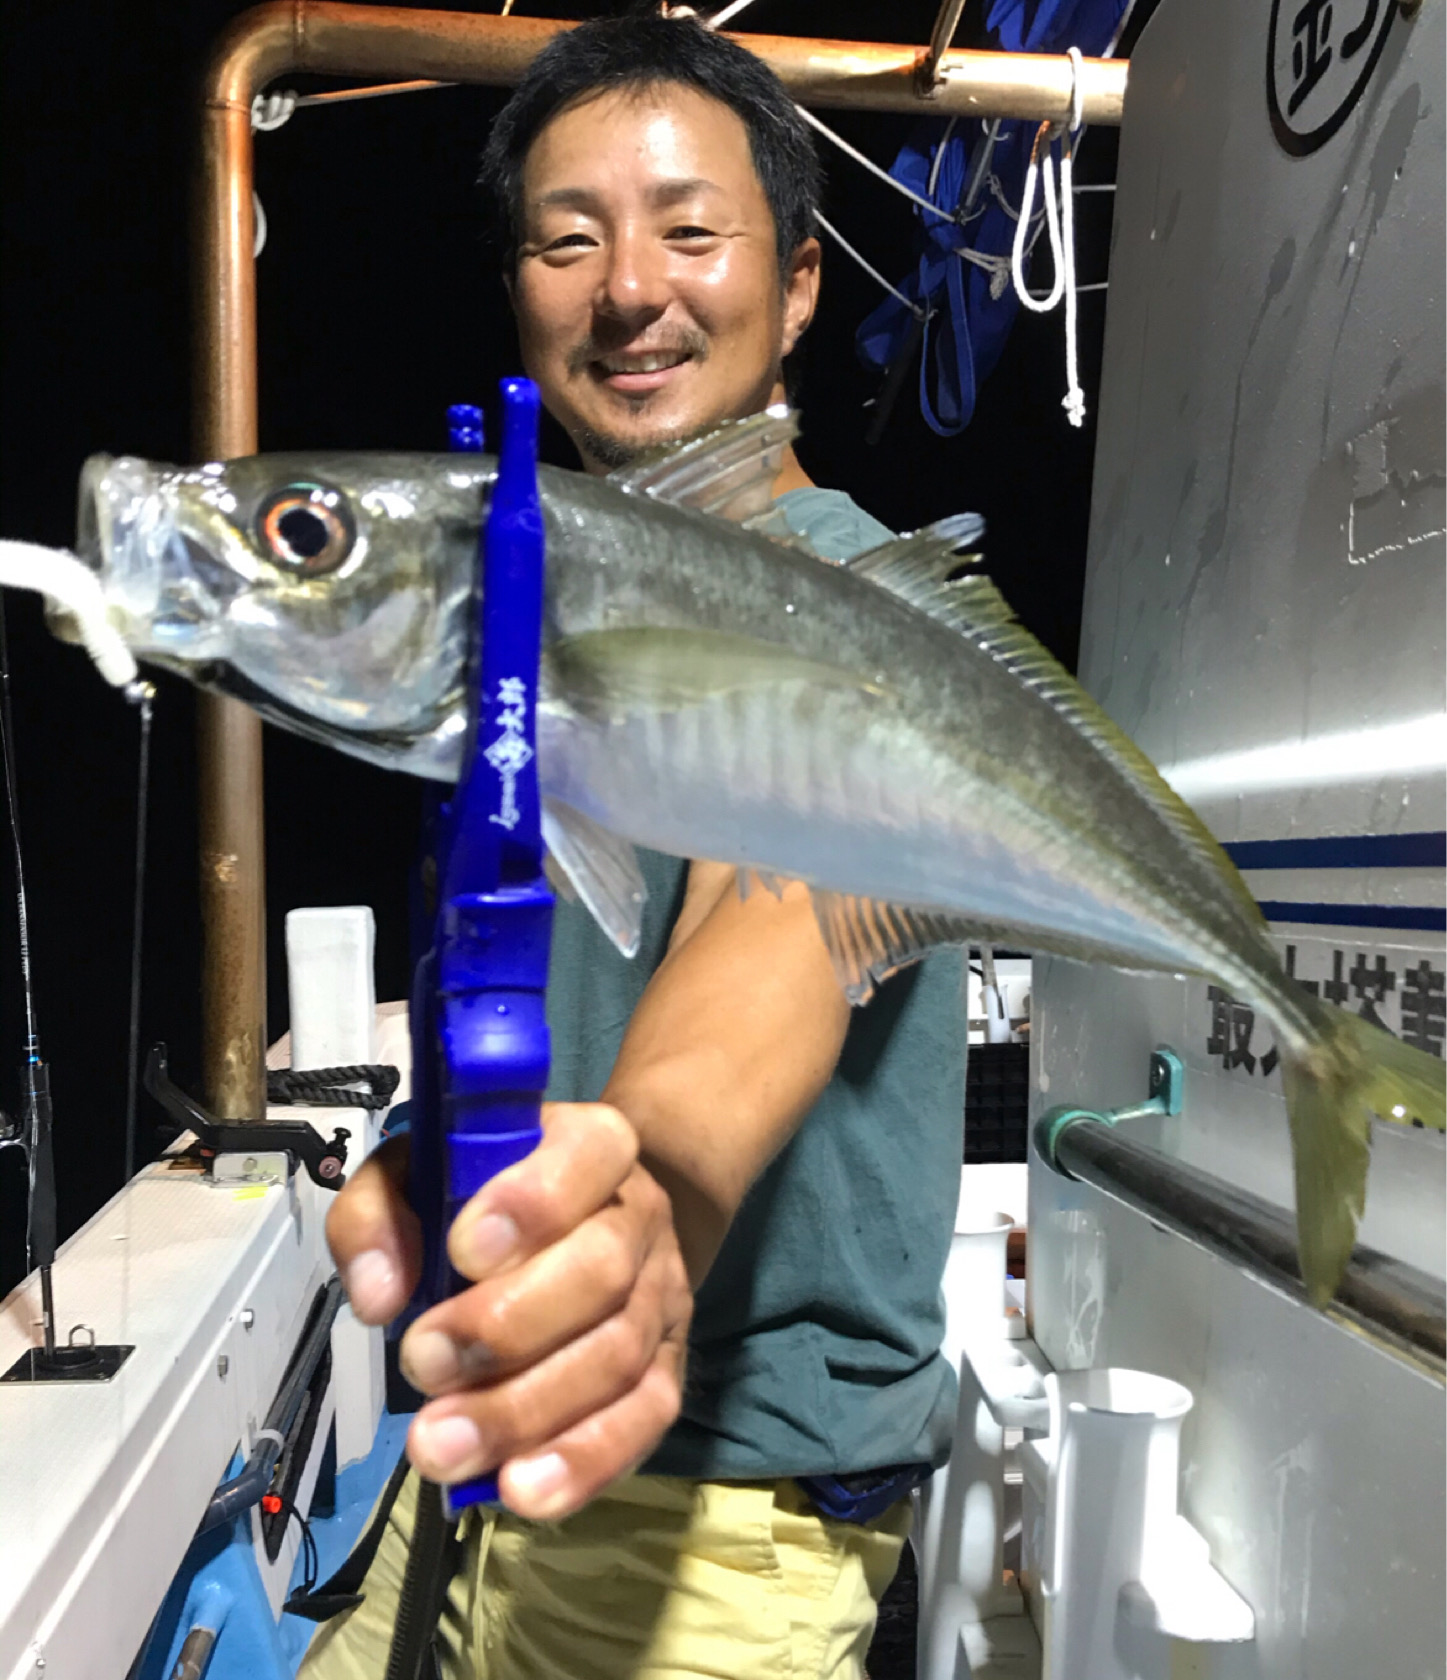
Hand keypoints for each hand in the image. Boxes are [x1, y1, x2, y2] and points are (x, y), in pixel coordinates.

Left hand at [325, 1103, 691, 1519]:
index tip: (461, 1251)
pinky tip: (519, 1490)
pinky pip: (644, 1421)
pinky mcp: (668, 1369)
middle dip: (508, 1327)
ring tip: (440, 1448)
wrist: (591, 1219)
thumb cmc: (484, 1196)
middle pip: (602, 1270)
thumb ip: (381, 1215)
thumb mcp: (419, 1172)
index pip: (589, 1154)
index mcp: (590, 1144)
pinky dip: (584, 1462)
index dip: (534, 1204)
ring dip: (524, 1411)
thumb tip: (380, 1298)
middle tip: (423, 1363)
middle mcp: (639, 1215)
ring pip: (616, 1356)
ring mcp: (662, 1297)